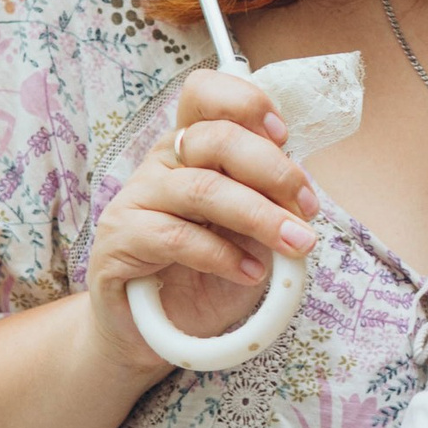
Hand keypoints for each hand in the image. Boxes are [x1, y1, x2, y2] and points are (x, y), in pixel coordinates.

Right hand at [83, 67, 320, 375]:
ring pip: (201, 188)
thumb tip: (304, 190)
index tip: (285, 135)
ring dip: (259, 216)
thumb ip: (269, 201)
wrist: (157, 334)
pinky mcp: (119, 241)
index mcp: (191, 147)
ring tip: (295, 244)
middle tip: (308, 207)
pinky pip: (176, 237)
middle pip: (215, 138)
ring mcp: (136, 199)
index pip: (204, 94)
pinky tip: (251, 272)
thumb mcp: (250, 232)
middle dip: (273, 169)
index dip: (245, 102)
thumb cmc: (208, 275)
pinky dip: (223, 255)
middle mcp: (161, 164)